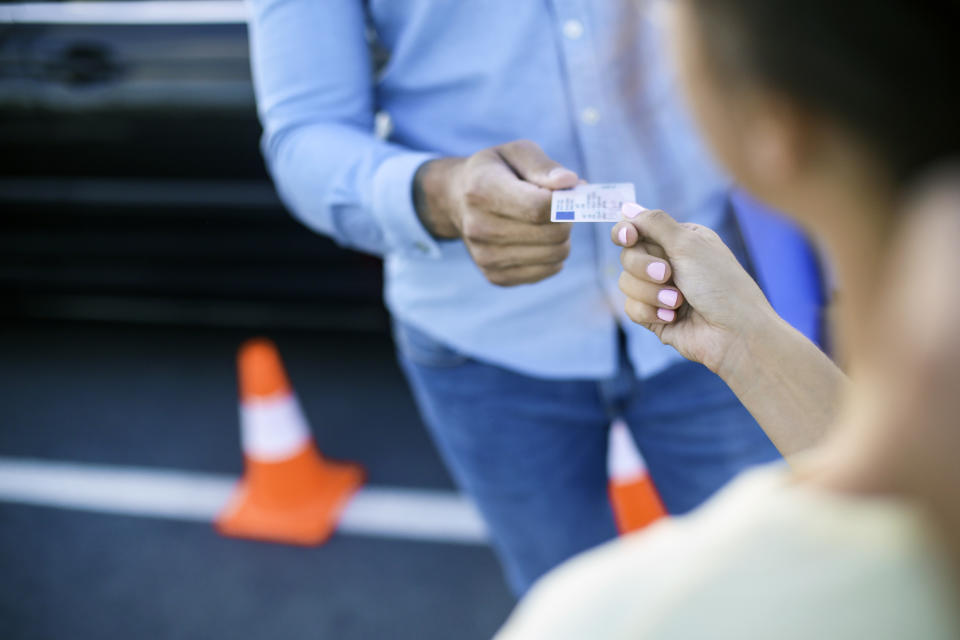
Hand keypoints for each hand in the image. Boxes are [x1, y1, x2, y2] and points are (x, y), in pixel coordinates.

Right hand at [413, 140, 578, 285]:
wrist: (456, 200)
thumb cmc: (496, 172)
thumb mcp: (516, 153)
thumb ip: (544, 166)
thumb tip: (570, 183)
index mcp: (482, 189)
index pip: (539, 206)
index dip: (565, 201)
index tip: (571, 193)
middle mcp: (479, 227)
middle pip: (553, 233)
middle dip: (567, 218)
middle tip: (558, 206)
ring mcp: (485, 256)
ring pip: (555, 255)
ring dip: (561, 237)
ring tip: (545, 221)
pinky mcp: (495, 276)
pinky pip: (548, 270)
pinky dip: (552, 255)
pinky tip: (537, 239)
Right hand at [611, 203, 776, 373]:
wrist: (735, 333)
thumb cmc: (721, 285)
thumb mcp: (689, 244)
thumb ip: (654, 223)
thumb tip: (627, 208)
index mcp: (679, 240)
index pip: (638, 229)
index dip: (626, 232)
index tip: (628, 237)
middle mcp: (668, 263)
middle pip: (627, 256)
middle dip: (644, 267)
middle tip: (668, 274)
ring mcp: (660, 291)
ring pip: (626, 283)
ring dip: (651, 293)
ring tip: (678, 302)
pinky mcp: (654, 317)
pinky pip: (631, 308)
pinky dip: (650, 312)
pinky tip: (672, 317)